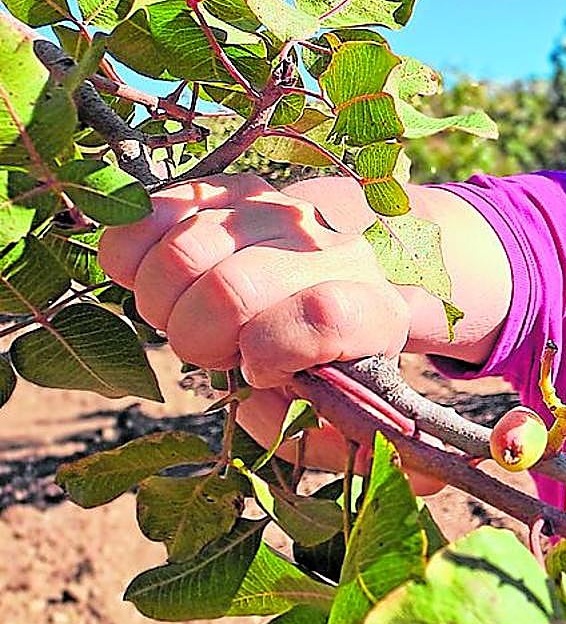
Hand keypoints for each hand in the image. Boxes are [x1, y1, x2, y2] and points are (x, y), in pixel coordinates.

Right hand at [98, 173, 410, 464]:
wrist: (339, 283)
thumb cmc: (322, 365)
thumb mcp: (329, 414)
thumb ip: (312, 435)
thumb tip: (306, 427)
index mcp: (372, 311)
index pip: (321, 316)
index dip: (272, 354)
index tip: (262, 370)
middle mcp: (333, 249)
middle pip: (230, 289)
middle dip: (200, 338)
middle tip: (216, 349)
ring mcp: (281, 209)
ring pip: (183, 249)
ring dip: (164, 301)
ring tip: (192, 314)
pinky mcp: (232, 187)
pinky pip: (154, 210)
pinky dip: (134, 252)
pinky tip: (156, 278)